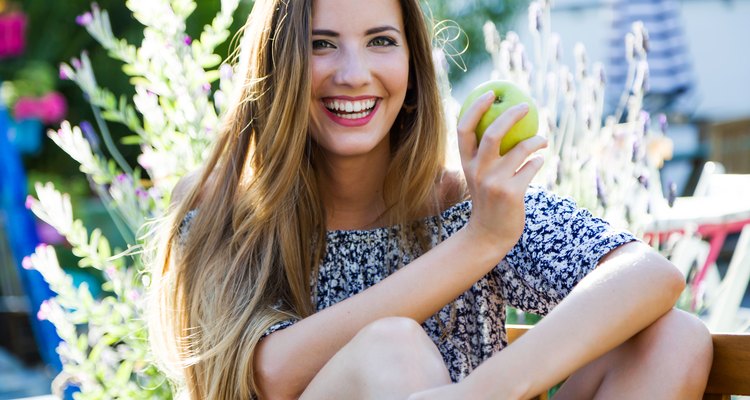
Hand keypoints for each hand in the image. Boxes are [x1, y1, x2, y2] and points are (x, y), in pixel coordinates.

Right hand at [457, 91, 547, 257]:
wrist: (489, 234)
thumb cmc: (488, 201)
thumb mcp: (479, 177)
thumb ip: (486, 156)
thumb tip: (504, 124)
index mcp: (466, 163)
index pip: (464, 128)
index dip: (476, 107)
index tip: (491, 93)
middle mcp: (477, 170)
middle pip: (493, 134)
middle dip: (511, 115)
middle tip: (526, 106)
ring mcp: (494, 182)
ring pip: (521, 149)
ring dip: (536, 140)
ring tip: (542, 140)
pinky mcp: (512, 193)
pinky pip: (532, 167)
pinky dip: (539, 161)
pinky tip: (540, 160)